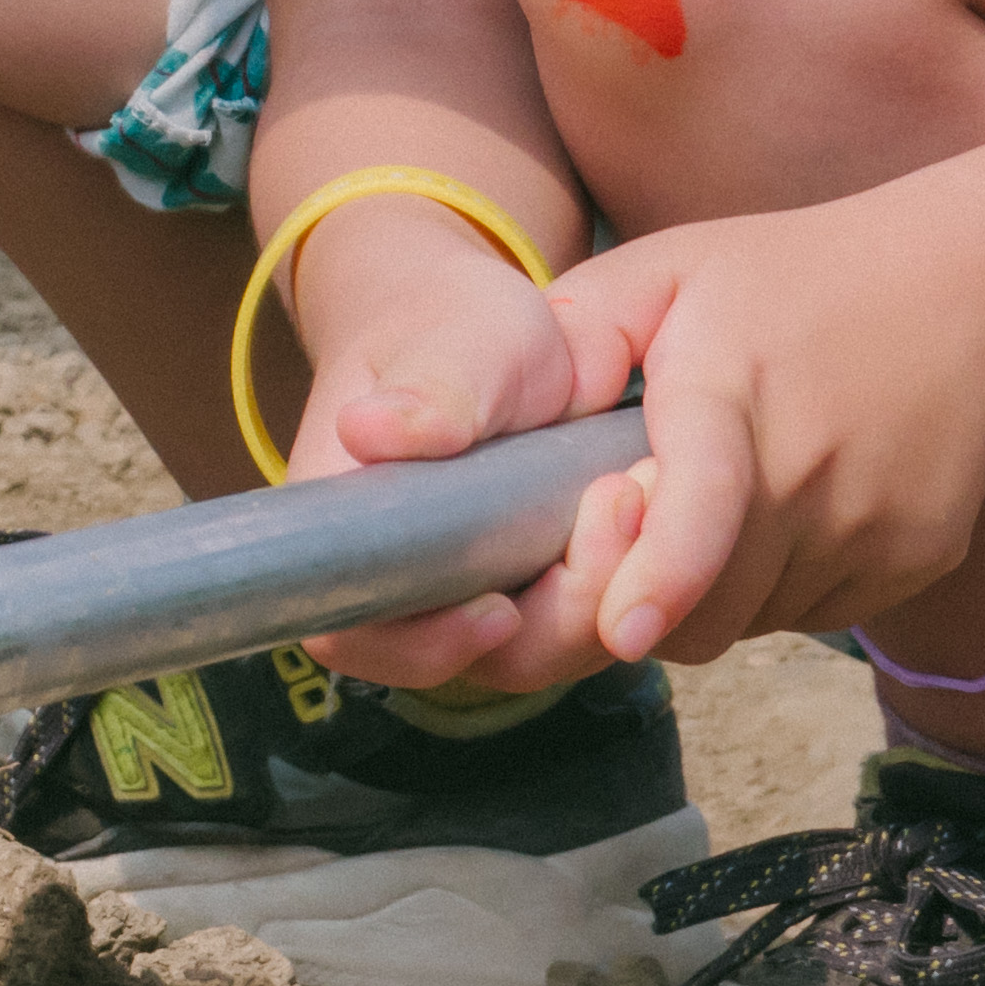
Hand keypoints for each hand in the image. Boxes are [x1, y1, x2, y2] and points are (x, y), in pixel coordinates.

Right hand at [286, 201, 607, 690]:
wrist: (484, 326)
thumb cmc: (451, 327)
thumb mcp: (453, 345)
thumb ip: (427, 392)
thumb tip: (367, 430)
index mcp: (345, 525)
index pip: (352, 629)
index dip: (421, 645)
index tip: (498, 608)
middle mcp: (397, 578)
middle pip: (464, 660)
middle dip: (555, 614)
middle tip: (618, 501)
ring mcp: (465, 592)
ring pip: (531, 653)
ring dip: (598, 596)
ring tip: (635, 486)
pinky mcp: (524, 590)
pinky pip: (571, 625)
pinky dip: (615, 582)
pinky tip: (639, 506)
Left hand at [529, 201, 984, 669]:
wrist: (971, 293)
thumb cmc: (790, 275)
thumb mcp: (665, 268)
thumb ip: (573, 337)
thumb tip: (492, 417)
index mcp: (737, 392)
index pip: (707, 504)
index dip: (660, 575)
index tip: (619, 630)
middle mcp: (816, 474)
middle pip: (707, 605)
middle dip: (641, 599)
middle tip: (620, 531)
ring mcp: (876, 529)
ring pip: (752, 621)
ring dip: (705, 592)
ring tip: (702, 501)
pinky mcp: (915, 562)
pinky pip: (810, 613)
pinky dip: (769, 586)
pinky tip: (772, 510)